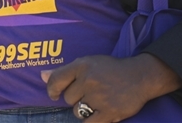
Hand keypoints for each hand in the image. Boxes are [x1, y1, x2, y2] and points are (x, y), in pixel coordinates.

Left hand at [42, 53, 181, 121]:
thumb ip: (64, 71)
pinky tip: (98, 113)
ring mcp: (99, 97)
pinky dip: (91, 120)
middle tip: (89, 93)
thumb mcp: (88, 63)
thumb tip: (41, 76)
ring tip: (96, 102)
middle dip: (76, 98)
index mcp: (82, 65)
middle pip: (68, 99)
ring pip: (77, 111)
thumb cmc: (111, 69)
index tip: (54, 94)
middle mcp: (89, 80)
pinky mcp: (109, 112)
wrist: (139, 76)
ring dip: (84, 110)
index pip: (56, 79)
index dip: (52, 89)